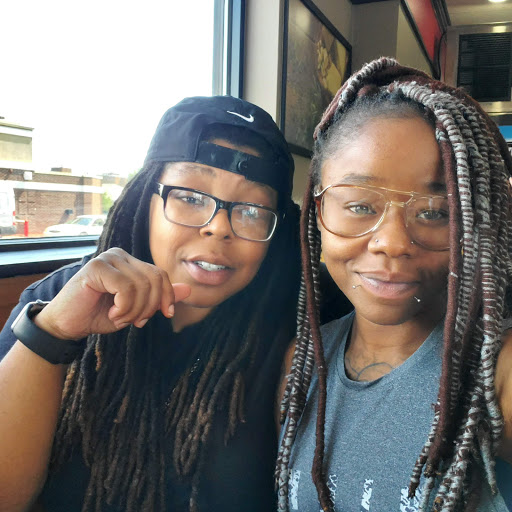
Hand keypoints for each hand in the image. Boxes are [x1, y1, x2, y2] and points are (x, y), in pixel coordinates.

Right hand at [33, 248, 190, 339]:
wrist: (67, 325)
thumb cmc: (98, 315)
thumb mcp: (136, 308)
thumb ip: (160, 298)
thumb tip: (188, 289)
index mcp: (130, 262)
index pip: (161, 274)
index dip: (167, 296)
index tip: (164, 315)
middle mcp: (120, 255)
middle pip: (155, 278)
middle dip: (150, 306)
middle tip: (136, 321)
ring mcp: (108, 258)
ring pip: (142, 285)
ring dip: (134, 311)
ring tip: (119, 318)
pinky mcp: (97, 267)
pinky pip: (126, 288)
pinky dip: (124, 308)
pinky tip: (111, 314)